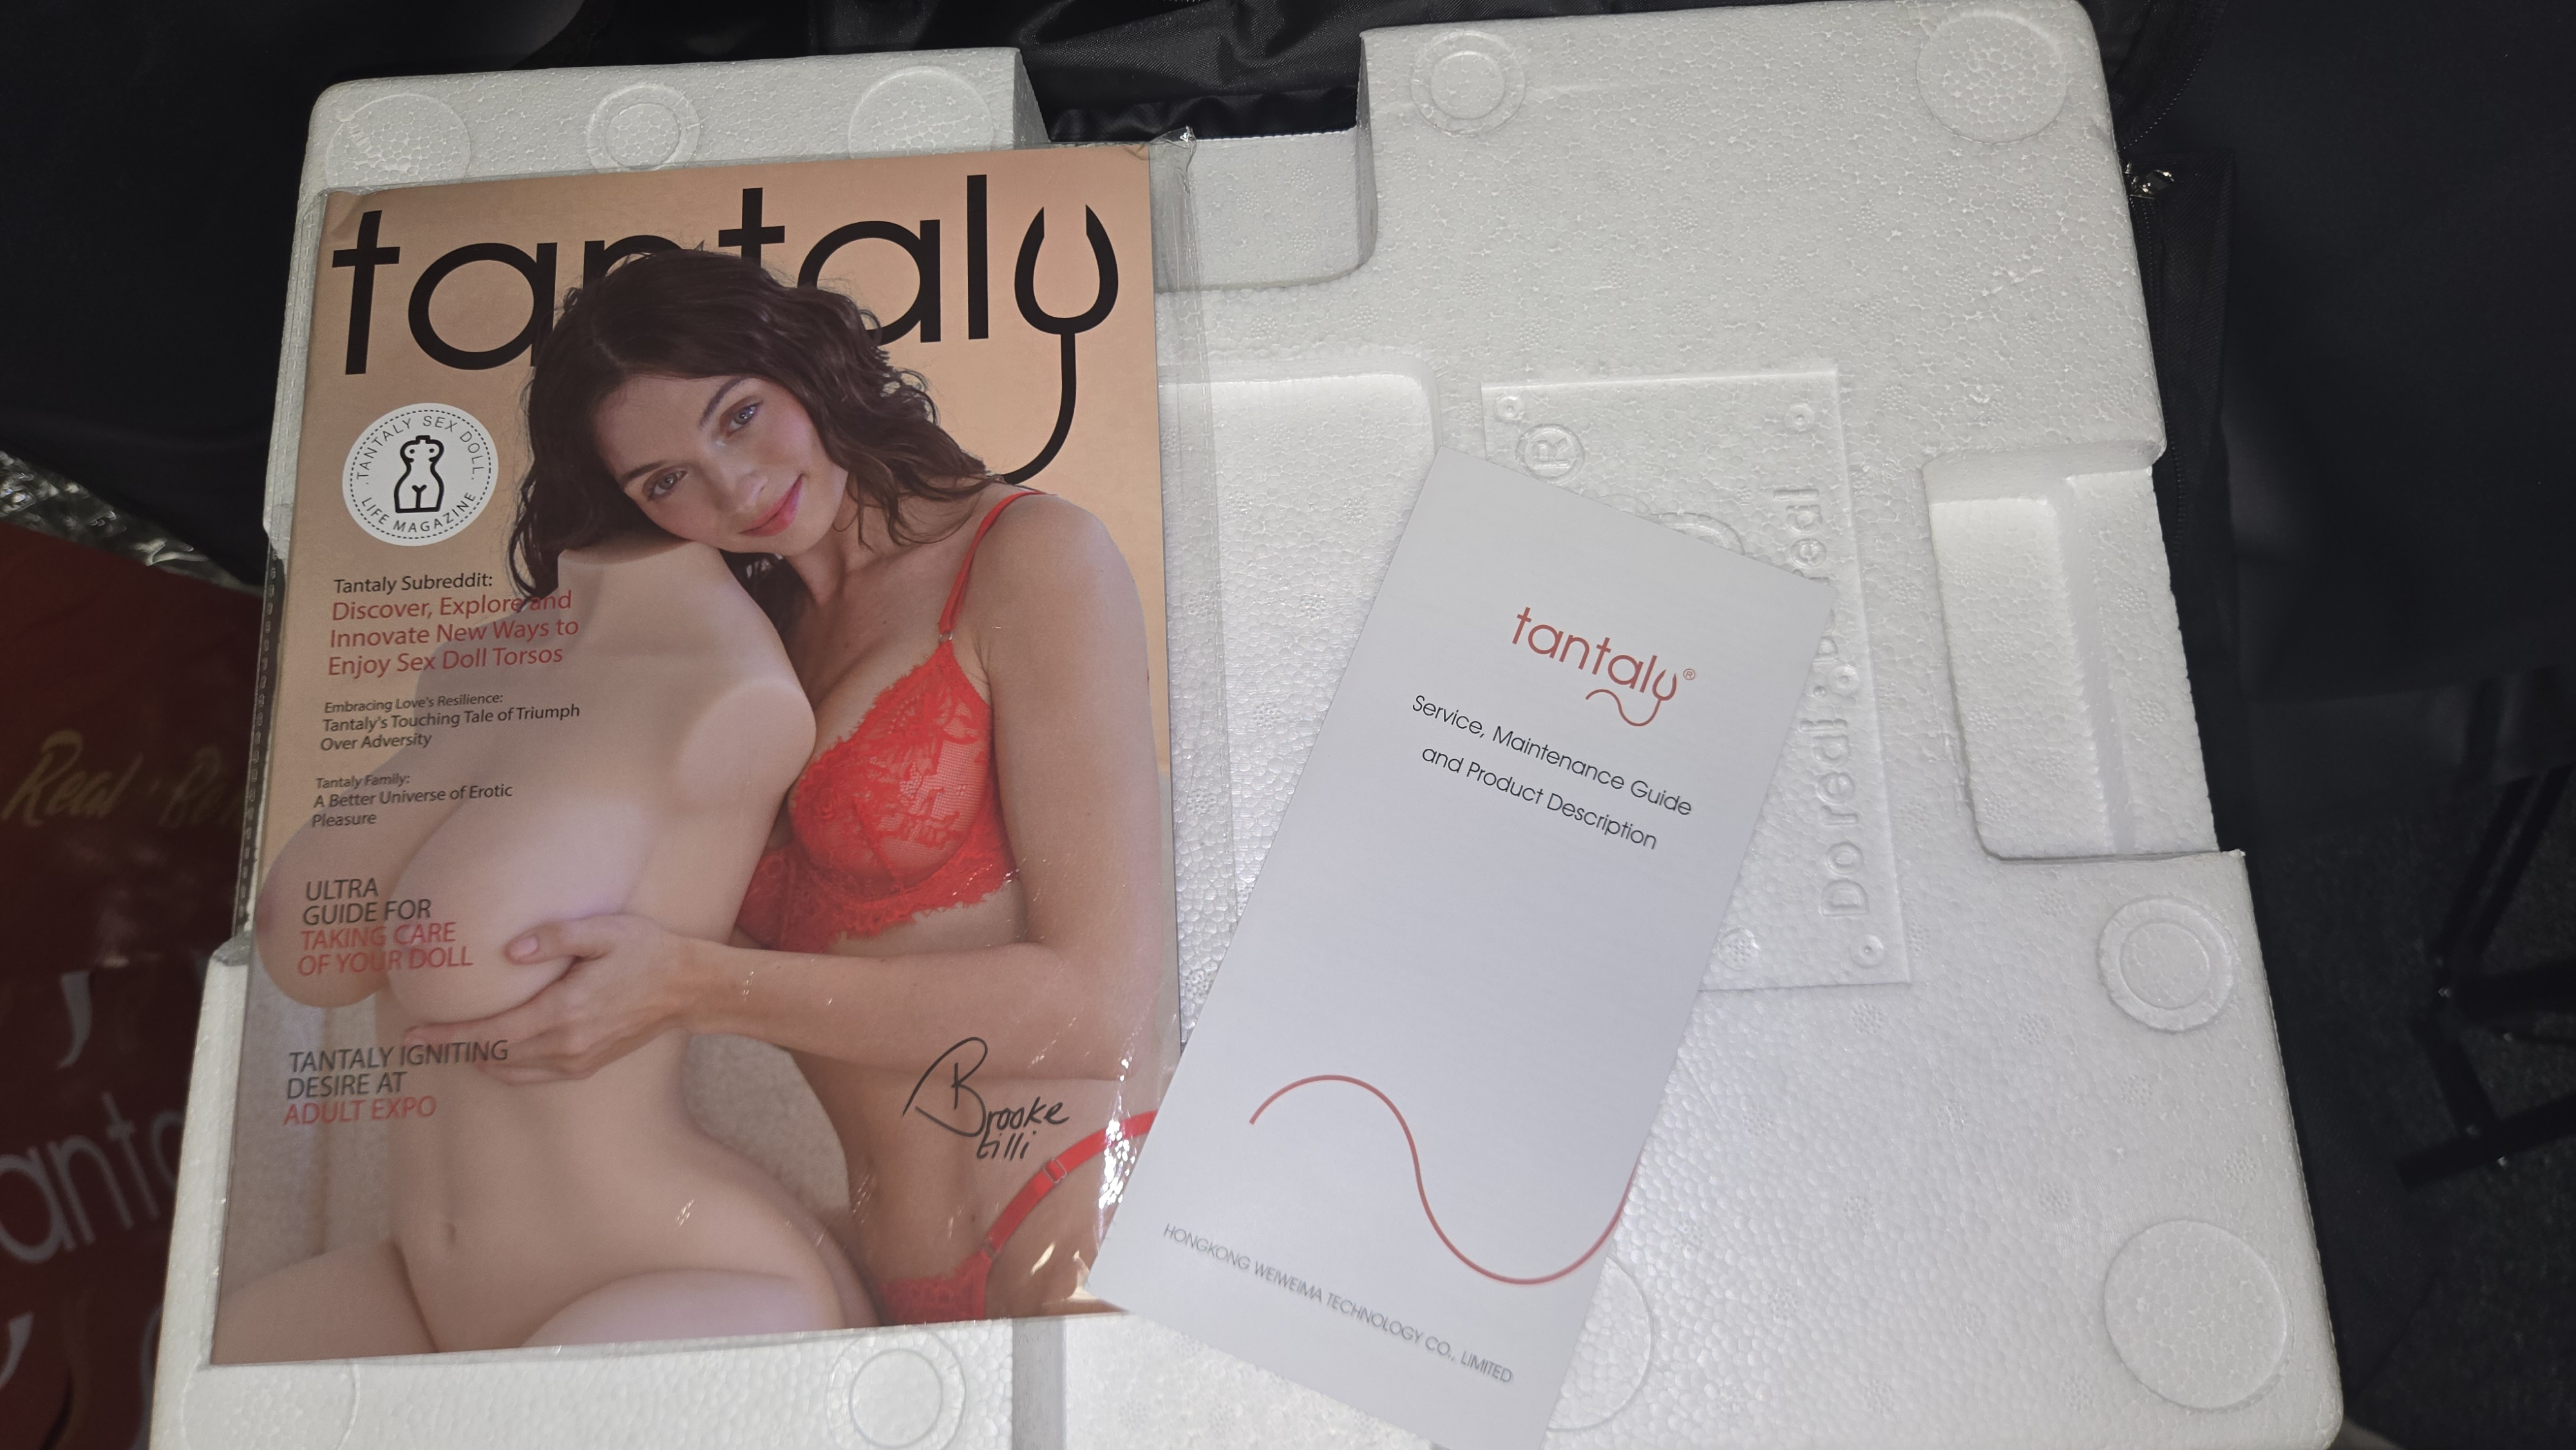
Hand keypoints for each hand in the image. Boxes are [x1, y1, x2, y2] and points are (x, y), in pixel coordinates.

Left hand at [403, 915, 703, 1083]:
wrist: (689, 988)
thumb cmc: (647, 952)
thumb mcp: (605, 931)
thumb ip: (556, 936)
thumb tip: (508, 951)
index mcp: (565, 1012)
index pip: (492, 1032)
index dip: (449, 1036)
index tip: (414, 1036)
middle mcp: (567, 1044)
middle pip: (493, 1055)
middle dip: (453, 1049)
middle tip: (417, 1041)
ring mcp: (577, 1060)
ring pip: (510, 1069)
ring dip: (476, 1059)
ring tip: (449, 1046)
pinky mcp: (587, 1065)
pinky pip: (533, 1075)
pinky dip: (505, 1069)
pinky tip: (492, 1057)